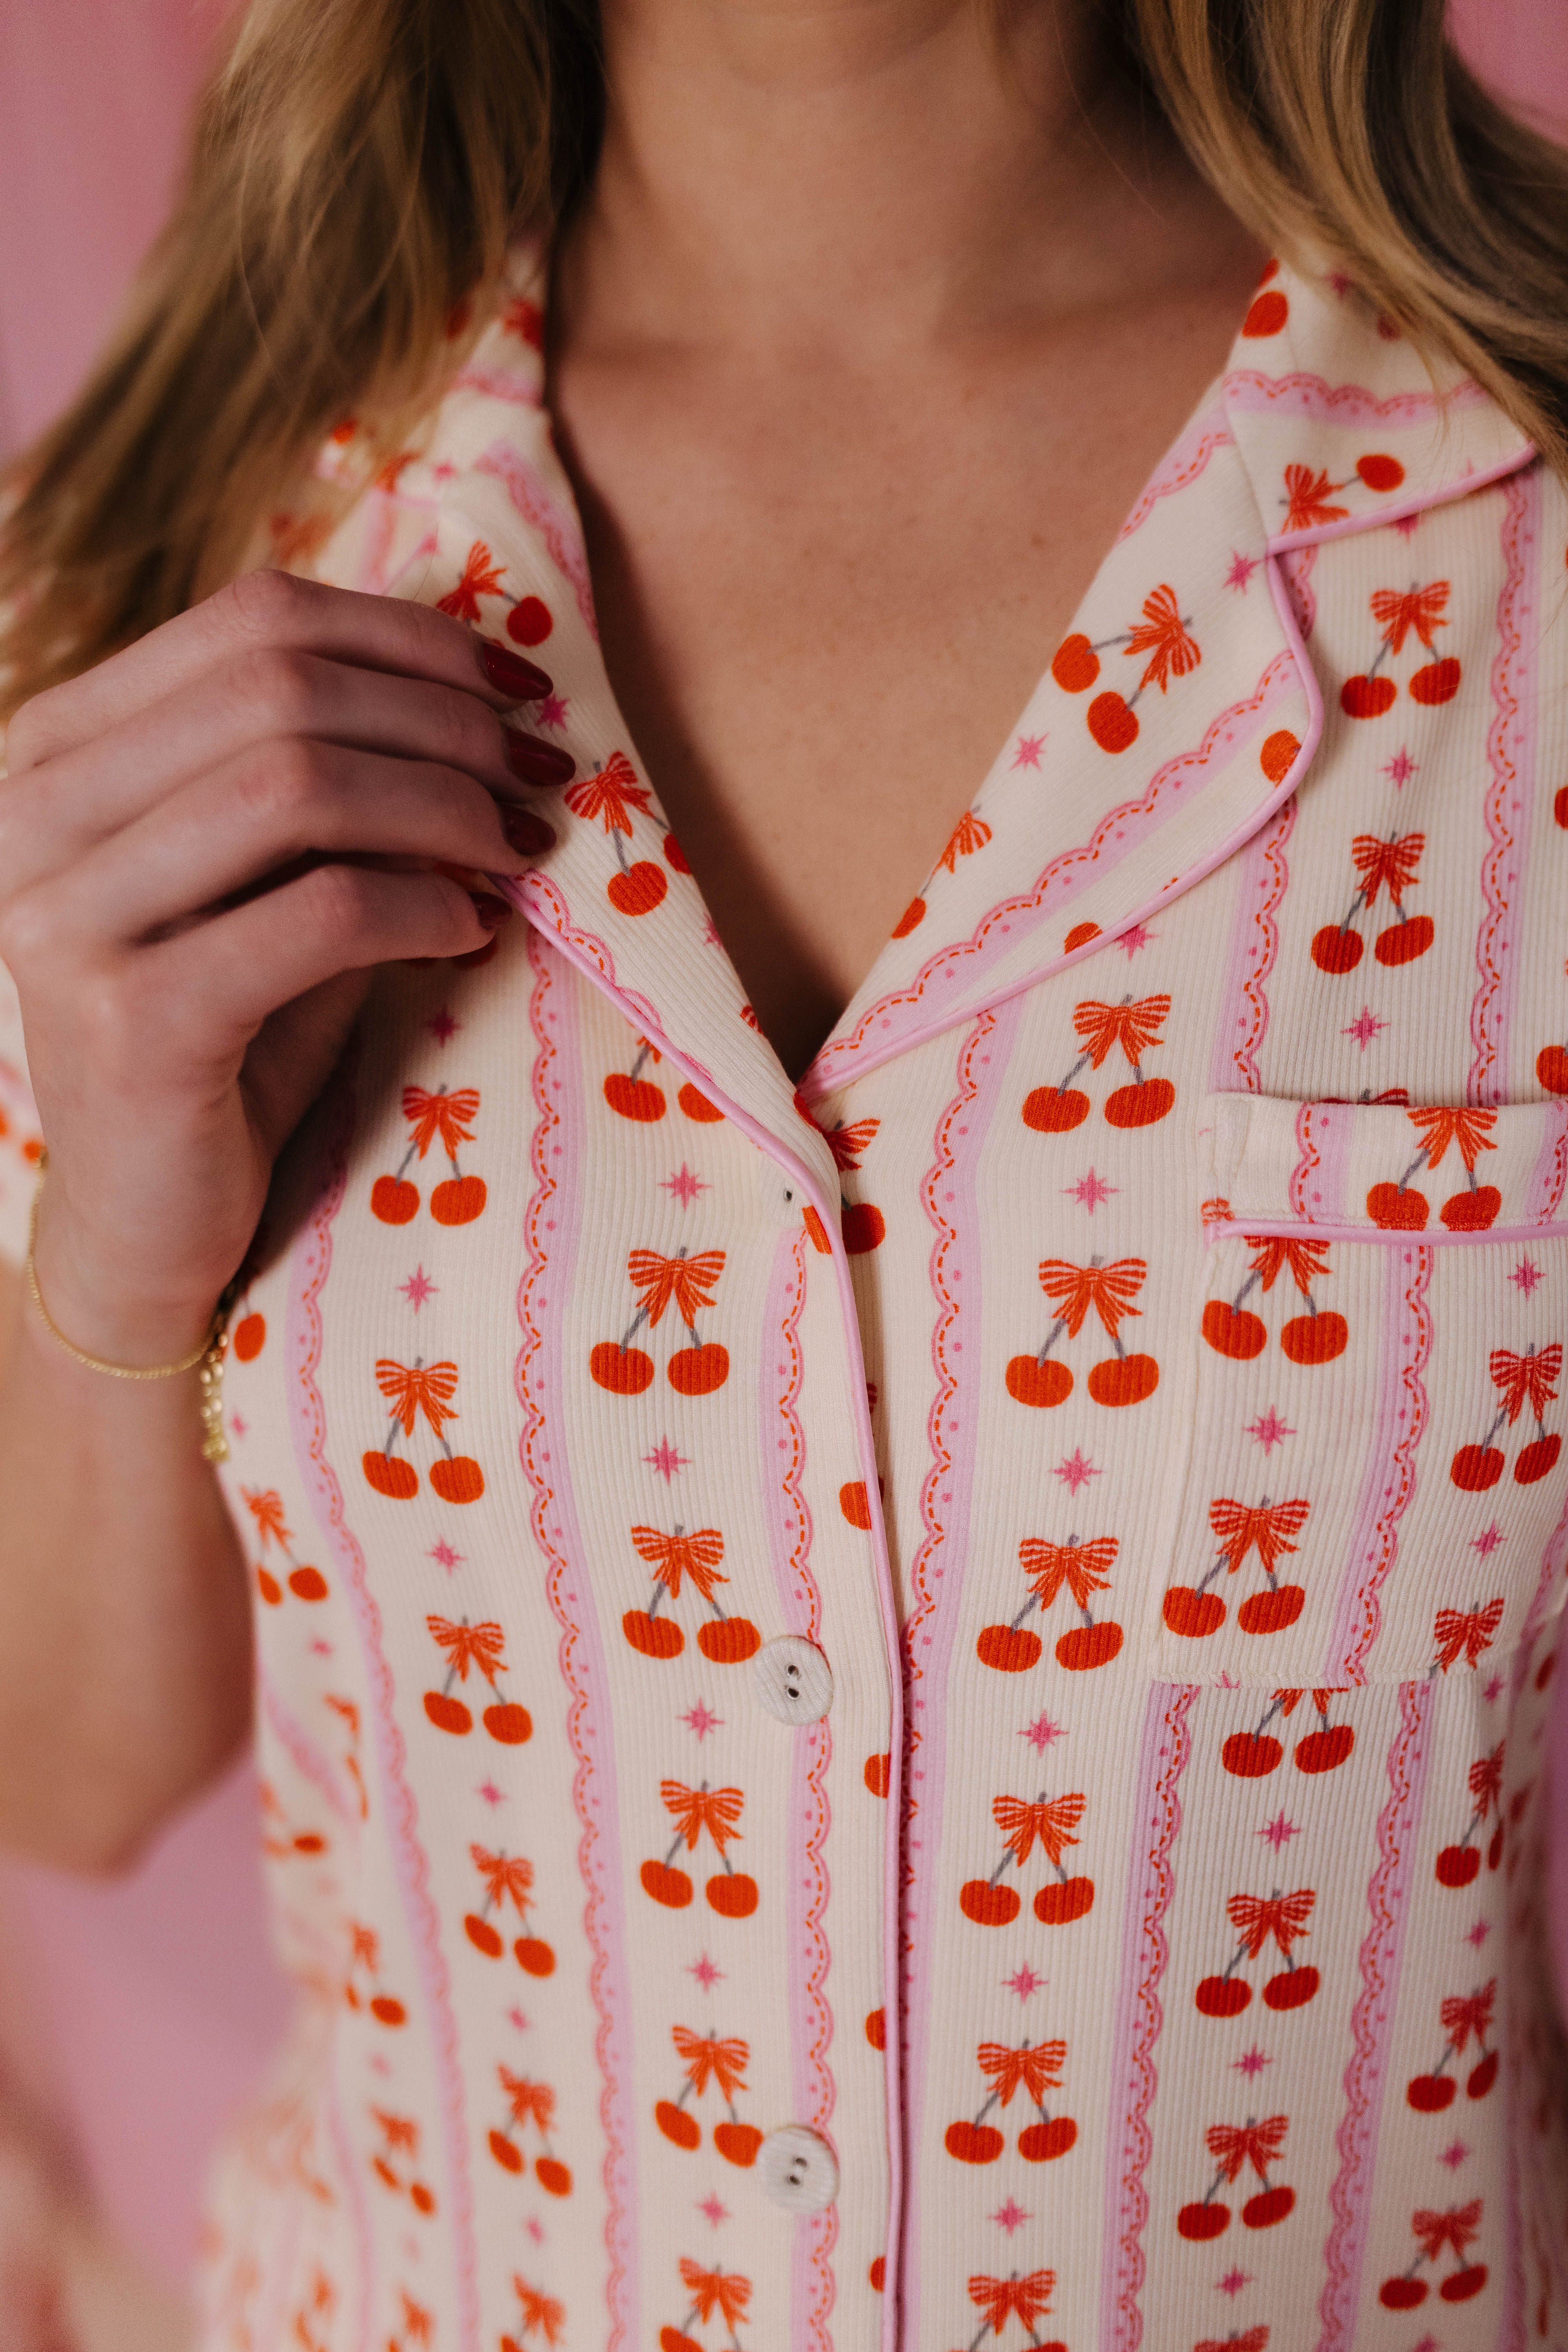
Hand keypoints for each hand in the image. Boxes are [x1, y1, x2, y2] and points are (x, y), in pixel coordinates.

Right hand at [0, 569, 569, 1361]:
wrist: (147, 1216)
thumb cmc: (227, 1035)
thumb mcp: (273, 879)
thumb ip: (335, 782)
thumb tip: (483, 695)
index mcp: (62, 749)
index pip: (251, 618)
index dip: (406, 637)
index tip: (513, 682)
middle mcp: (36, 814)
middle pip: (281, 689)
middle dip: (442, 722)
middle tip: (536, 772)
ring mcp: (67, 917)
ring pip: (298, 785)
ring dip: (444, 806)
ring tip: (515, 850)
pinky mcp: (133, 1020)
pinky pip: (318, 913)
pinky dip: (421, 906)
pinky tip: (470, 928)